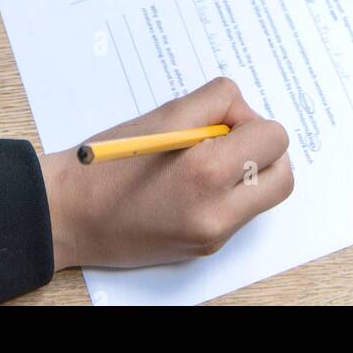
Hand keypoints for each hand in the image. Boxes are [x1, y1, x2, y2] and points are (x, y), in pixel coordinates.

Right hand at [39, 76, 293, 271]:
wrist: (69, 216)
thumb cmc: (110, 162)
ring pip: (263, 194)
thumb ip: (215, 103)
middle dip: (261, 148)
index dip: (249, 119)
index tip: (221, 118)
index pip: (272, 138)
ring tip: (205, 157)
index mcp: (205, 175)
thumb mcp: (165, 116)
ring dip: (247, 169)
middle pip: (282, 174)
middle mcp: (217, 215)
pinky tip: (191, 181)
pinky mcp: (204, 249)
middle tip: (224, 136)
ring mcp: (213, 238)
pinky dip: (228, 190)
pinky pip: (240, 212)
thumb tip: (244, 110)